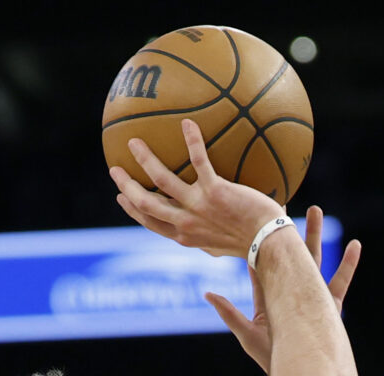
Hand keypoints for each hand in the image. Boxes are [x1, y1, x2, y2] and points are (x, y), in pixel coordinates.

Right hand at [109, 119, 290, 259]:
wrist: (268, 243)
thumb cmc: (252, 244)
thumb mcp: (222, 245)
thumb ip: (209, 235)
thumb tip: (209, 230)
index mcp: (185, 236)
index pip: (151, 223)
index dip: (133, 210)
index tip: (122, 198)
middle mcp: (186, 222)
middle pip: (145, 203)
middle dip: (126, 186)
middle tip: (115, 170)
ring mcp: (198, 206)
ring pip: (161, 179)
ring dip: (145, 159)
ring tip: (134, 141)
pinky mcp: (215, 191)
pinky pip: (199, 160)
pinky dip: (192, 140)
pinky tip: (187, 123)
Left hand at [204, 205, 360, 371]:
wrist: (298, 373)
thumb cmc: (271, 358)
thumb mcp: (247, 333)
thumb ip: (229, 313)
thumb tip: (208, 293)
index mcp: (271, 296)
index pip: (261, 261)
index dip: (256, 239)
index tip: (254, 216)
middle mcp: (291, 292)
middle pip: (288, 252)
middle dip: (286, 228)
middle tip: (284, 201)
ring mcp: (312, 297)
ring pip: (314, 259)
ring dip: (314, 235)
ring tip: (316, 210)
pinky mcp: (330, 306)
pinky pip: (341, 281)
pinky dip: (348, 264)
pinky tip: (355, 244)